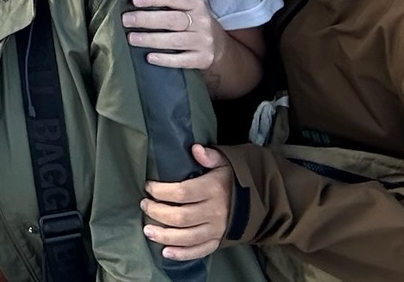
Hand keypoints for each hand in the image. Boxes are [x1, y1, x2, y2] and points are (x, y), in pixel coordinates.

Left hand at [123, 0, 224, 72]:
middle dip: (147, 20)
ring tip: (131, 38)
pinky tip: (149, 58)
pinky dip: (165, 60)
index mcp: (195, 2)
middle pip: (172, 20)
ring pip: (175, 41)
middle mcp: (201, 21)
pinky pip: (182, 60)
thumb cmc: (194, 15)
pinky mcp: (202, 59)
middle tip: (125, 20)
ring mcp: (202, 41)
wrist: (218, 44)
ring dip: (151, 40)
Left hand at [143, 145, 231, 260]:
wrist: (259, 200)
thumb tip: (195, 149)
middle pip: (180, 217)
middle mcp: (215, 212)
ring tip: (147, 230)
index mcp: (214, 189)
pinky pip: (200, 251)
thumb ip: (210, 156)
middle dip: (157, 212)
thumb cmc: (233, 179)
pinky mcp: (218, 241)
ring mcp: (217, 229)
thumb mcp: (225, 162)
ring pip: (187, 237)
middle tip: (144, 205)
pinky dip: (182, 254)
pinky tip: (165, 252)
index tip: (148, 187)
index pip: (182, 193)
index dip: (161, 191)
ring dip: (164, 236)